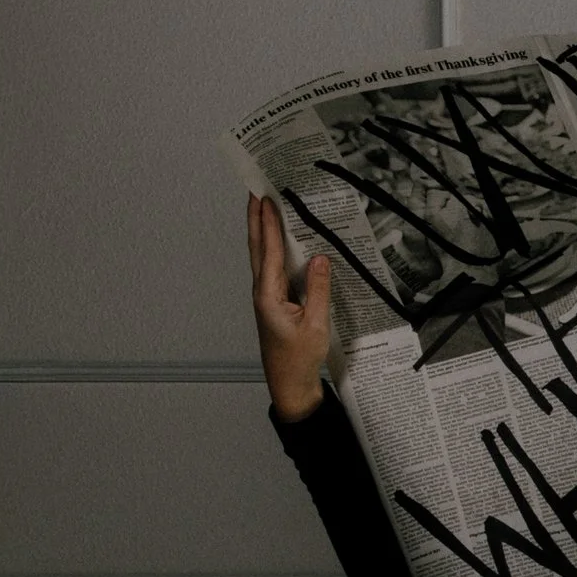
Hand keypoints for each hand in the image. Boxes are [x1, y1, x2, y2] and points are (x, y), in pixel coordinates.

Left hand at [248, 194, 329, 421]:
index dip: (268, 223)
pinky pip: (272, 268)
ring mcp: (266, 296)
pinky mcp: (273, 302)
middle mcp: (263, 291)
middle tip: (255, 192)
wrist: (289, 383)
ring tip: (263, 208)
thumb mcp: (316, 325)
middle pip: (257, 248)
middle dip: (256, 219)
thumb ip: (318, 290)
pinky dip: (272, 249)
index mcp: (269, 295)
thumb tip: (320, 258)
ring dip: (262, 231)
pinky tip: (279, 242)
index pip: (269, 251)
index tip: (265, 198)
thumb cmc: (300, 358)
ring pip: (262, 257)